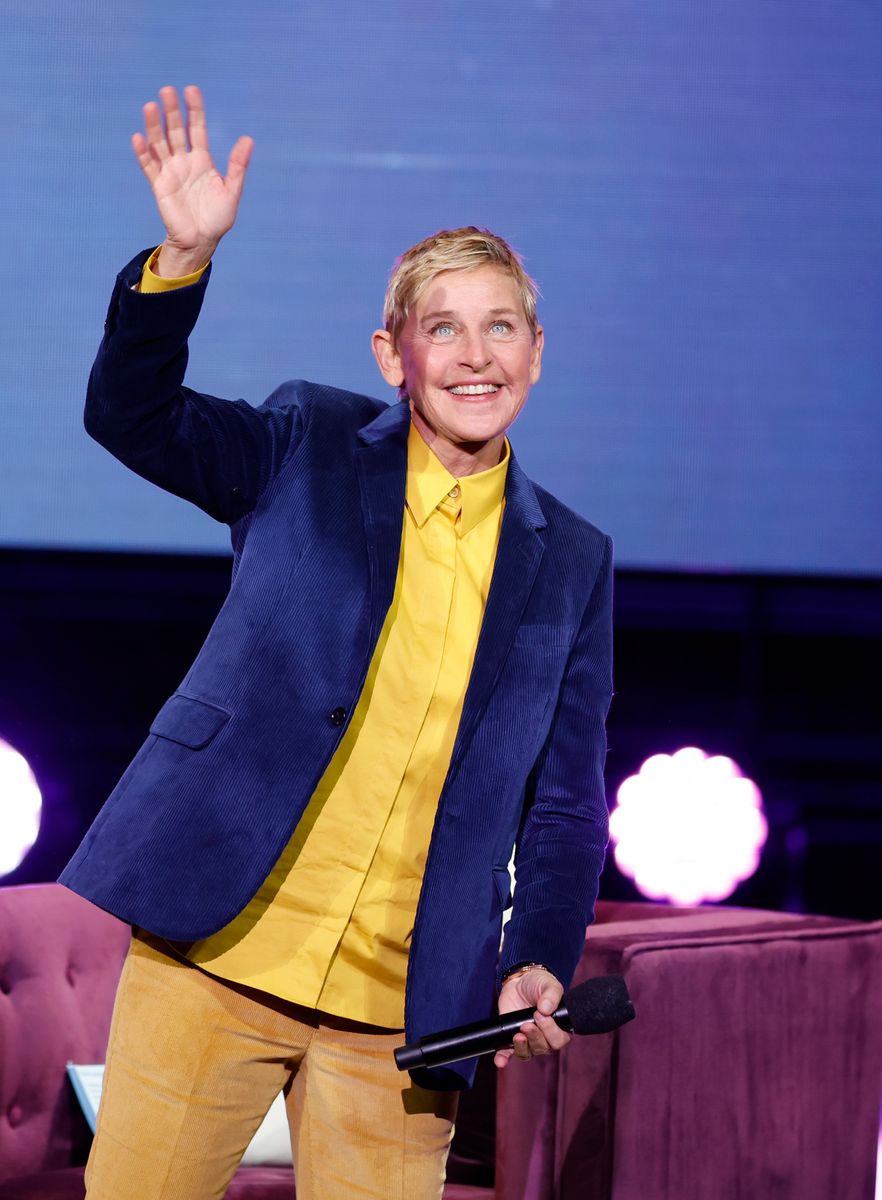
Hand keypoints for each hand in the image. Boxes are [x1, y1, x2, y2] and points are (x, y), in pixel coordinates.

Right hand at [132, 85, 252, 274]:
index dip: (194, 110)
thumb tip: (248, 138)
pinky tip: (139, 138)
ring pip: (159, 143)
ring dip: (153, 125)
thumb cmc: (218, 218)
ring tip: (150, 106)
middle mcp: (184, 162)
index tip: (191, 90)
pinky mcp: (158, 186)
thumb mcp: (232, 190)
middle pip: (175, 130)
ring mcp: (170, 172)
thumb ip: (238, 165)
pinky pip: (149, 166)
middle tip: (167, 90)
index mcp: (202, 160)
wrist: (201, 241)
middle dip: (171, 111)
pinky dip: (143, 153)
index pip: (196, 128)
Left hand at [494, 967, 570, 1068]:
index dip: (551, 1032)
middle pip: (543, 1048)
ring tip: (517, 1035)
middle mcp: (544, 1037)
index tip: (541, 1016)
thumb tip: (546, 1008)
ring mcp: (528, 1039)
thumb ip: (552, 995)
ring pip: (527, 1053)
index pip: (559, 1040)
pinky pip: (507, 1053)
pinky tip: (500, 1061)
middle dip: (535, 1037)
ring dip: (521, 1047)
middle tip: (527, 1024)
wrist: (519, 981)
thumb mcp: (549, 984)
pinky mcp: (511, 1038)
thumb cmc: (539, 984)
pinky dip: (503, 1058)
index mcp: (558, 1027)